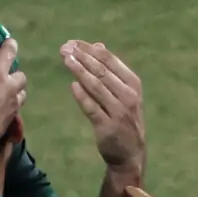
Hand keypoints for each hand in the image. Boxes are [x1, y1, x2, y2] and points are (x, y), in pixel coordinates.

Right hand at [0, 20, 25, 157]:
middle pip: (10, 49)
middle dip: (9, 43)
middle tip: (7, 44)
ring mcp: (9, 88)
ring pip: (20, 73)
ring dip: (15, 72)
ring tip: (10, 74)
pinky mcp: (14, 105)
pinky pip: (22, 94)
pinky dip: (18, 92)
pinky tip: (12, 94)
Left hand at [62, 41, 144, 174]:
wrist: (130, 153)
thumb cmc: (125, 119)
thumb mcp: (125, 93)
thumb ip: (111, 70)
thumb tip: (98, 45)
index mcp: (133, 84)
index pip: (110, 60)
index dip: (90, 50)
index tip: (72, 43)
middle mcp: (128, 96)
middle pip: (102, 71)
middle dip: (82, 57)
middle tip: (64, 48)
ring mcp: (118, 111)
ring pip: (96, 87)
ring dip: (79, 71)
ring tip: (65, 60)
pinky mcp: (107, 127)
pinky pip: (92, 108)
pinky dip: (82, 96)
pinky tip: (72, 85)